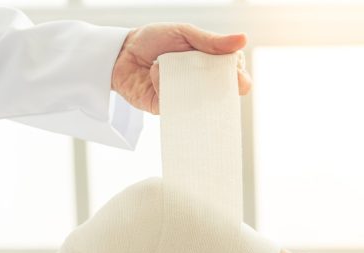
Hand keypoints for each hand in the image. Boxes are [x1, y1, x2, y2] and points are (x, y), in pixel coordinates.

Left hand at [111, 23, 252, 113]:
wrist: (121, 53)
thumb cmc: (154, 39)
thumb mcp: (184, 33)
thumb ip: (210, 41)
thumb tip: (242, 39)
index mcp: (207, 62)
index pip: (231, 71)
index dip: (239, 75)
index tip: (240, 77)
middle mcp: (198, 82)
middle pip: (221, 92)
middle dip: (225, 91)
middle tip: (229, 87)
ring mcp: (183, 96)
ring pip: (201, 103)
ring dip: (199, 91)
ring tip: (191, 78)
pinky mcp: (166, 108)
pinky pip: (175, 105)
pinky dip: (168, 88)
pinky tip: (160, 75)